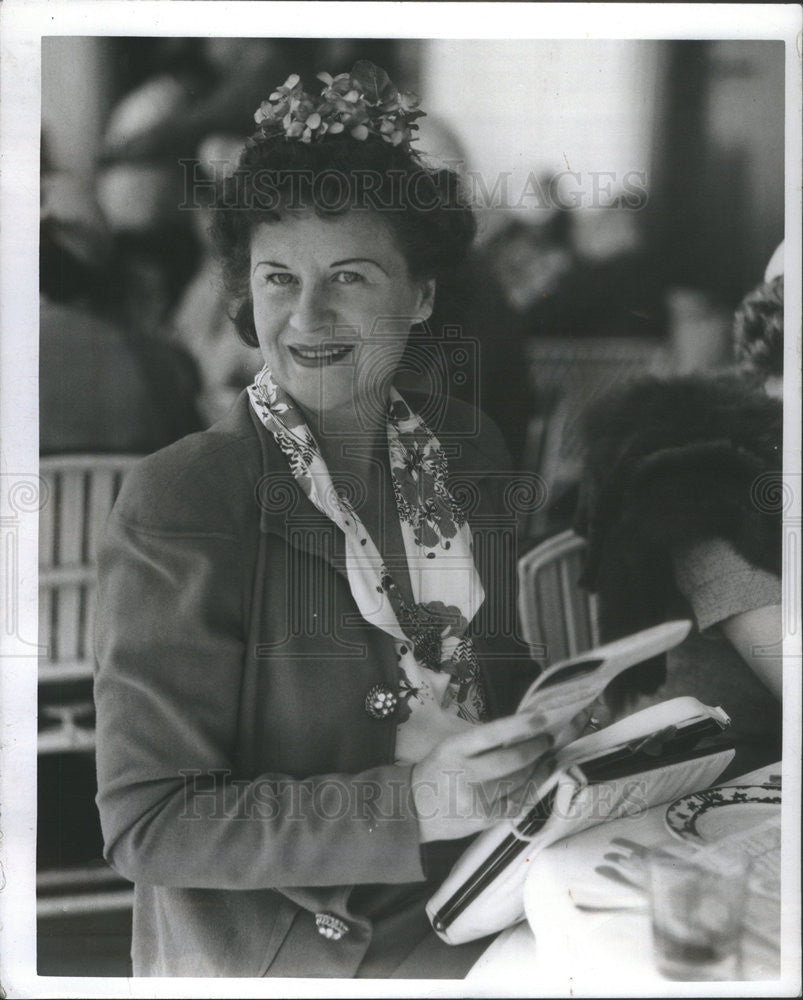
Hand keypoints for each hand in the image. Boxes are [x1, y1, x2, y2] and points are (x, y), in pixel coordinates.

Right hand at [411, 711, 566, 842]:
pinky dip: (533, 789)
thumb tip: (521, 734)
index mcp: (453, 750)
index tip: (541, 718)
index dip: (520, 725)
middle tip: (547, 739)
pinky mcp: (485, 820)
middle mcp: (464, 775)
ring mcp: (476, 801)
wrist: (413, 809)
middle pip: (511, 760)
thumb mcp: (450, 747)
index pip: (491, 734)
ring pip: (519, 782)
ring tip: (548, 757)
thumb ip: (481, 743)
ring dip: (539, 768)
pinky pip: (518, 803)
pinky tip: (540, 779)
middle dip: (535, 748)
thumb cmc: (436, 771)